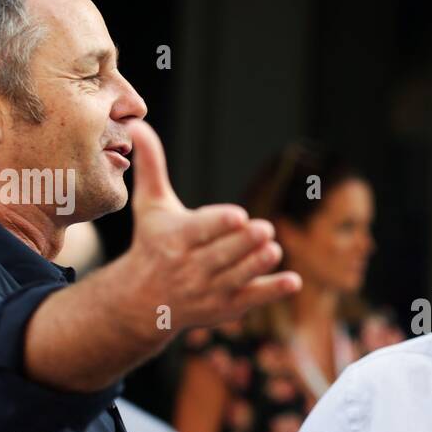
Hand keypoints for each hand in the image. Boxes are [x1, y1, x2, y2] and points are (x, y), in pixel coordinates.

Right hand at [121, 120, 300, 333]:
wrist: (142, 301)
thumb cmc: (152, 243)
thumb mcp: (150, 206)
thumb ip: (151, 167)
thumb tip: (138, 124)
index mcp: (173, 240)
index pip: (199, 231)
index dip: (219, 224)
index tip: (239, 216)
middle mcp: (189, 268)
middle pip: (221, 255)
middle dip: (244, 243)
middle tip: (265, 229)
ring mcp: (208, 290)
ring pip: (237, 277)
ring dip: (257, 264)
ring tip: (273, 249)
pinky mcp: (226, 307)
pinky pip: (251, 299)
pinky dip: (272, 291)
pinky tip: (293, 281)